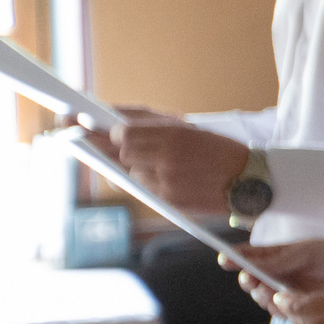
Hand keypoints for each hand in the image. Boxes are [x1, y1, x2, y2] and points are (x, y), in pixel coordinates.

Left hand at [82, 105, 247, 216]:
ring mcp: (167, 181)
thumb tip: (112, 129)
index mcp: (175, 133)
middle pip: (119, 152)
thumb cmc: (219, 151)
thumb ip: (151, 127)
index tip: (74, 122)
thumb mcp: (190, 130)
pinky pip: (144, 188)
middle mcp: (168, 157)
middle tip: (71, 134)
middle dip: (99, 145)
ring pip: (130, 172)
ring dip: (134, 166)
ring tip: (156, 162)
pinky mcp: (169, 201)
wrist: (252, 181)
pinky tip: (166, 177)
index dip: (99, 129)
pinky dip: (148, 182)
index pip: (122, 132)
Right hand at [232, 239, 323, 312]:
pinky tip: (287, 309)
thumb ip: (280, 261)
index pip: (247, 257)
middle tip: (252, 279)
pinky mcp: (298, 310)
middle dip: (250, 282)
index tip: (224, 258)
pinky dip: (283, 312)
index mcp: (273, 257)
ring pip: (265, 301)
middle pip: (252, 283)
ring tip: (271, 293)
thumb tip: (252, 266)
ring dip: (265, 298)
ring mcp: (284, 294)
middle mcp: (274, 276)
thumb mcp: (306, 253)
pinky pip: (283, 314)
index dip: (233, 258)